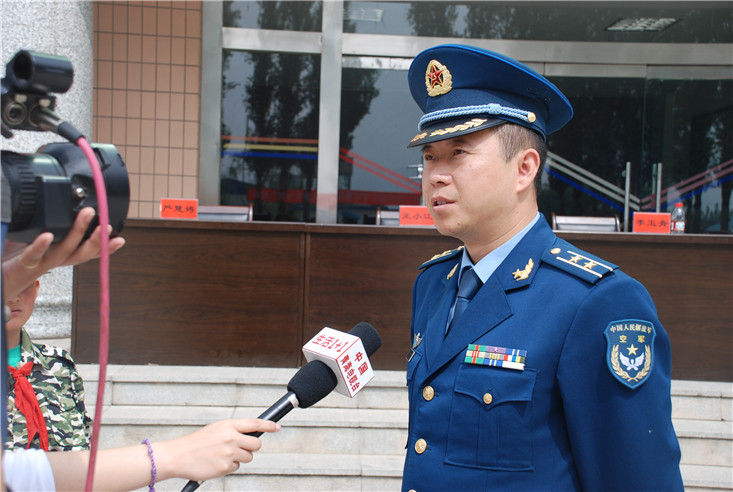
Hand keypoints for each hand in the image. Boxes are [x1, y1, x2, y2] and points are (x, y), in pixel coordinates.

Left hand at [2, 207, 124, 297]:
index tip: (119, 239)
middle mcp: (54, 260)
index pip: (87, 252)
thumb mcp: (33, 240)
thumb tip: (53, 203)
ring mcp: (41, 263)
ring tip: (87, 215)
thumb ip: (46, 226)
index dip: (105, 248)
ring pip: (65, 250)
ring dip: (79, 233)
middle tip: (107, 223)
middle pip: (82, 252)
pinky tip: (47, 235)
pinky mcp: (24, 264)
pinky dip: (41, 245)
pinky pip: (34, 255)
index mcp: (58, 255)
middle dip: (97, 238)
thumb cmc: (11, 261)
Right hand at [155, 419, 280, 481]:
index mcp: (228, 425)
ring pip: (248, 457)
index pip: (254, 423)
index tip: (277, 427)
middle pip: (256, 444)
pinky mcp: (226, 467)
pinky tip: (217, 463)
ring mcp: (229, 453)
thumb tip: (250, 433)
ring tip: (223, 455)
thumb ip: (233, 430)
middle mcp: (231, 438)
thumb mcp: (216, 429)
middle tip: (241, 448)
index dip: (268, 425)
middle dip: (251, 447)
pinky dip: (229, 466)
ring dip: (240, 457)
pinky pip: (236, 467)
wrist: (179, 456)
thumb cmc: (196, 442)